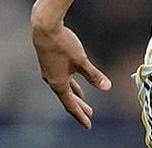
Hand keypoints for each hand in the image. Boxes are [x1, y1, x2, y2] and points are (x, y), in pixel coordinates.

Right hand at [30, 12, 111, 128]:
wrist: (44, 26)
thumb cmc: (62, 44)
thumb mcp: (82, 61)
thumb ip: (94, 75)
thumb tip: (107, 87)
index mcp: (58, 83)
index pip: (71, 105)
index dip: (80, 115)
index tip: (88, 124)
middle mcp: (51, 80)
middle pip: (67, 97)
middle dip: (79, 106)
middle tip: (90, 114)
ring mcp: (49, 71)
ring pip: (64, 87)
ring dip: (75, 93)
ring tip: (83, 99)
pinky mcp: (48, 61)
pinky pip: (61, 78)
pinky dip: (69, 82)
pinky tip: (73, 78)